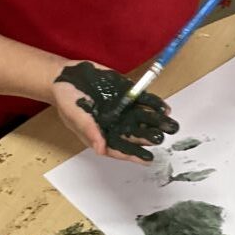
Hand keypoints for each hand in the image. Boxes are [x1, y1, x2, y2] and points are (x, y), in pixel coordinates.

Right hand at [52, 61, 178, 162]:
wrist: (65, 75)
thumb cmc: (66, 99)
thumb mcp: (75, 116)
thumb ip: (90, 131)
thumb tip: (100, 150)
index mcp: (102, 134)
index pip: (120, 148)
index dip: (133, 154)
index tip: (147, 159)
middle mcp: (115, 124)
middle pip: (135, 134)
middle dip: (149, 138)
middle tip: (160, 140)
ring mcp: (122, 109)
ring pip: (142, 118)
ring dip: (156, 122)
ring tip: (169, 125)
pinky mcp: (126, 94)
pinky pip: (142, 100)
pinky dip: (153, 104)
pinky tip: (163, 108)